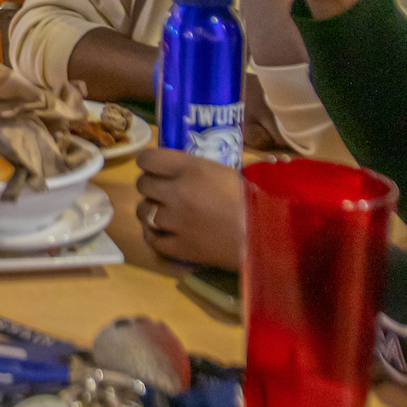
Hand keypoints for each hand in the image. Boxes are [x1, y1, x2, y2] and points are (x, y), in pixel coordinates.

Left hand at [131, 148, 244, 268]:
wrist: (265, 234)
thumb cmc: (250, 198)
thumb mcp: (222, 170)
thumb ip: (194, 167)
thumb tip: (175, 166)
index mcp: (190, 169)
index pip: (147, 159)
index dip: (148, 162)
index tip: (153, 166)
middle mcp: (176, 192)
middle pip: (142, 184)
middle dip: (151, 185)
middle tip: (162, 190)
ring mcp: (175, 222)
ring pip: (143, 211)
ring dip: (150, 209)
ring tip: (164, 212)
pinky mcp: (178, 247)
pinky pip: (151, 239)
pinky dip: (154, 234)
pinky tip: (162, 231)